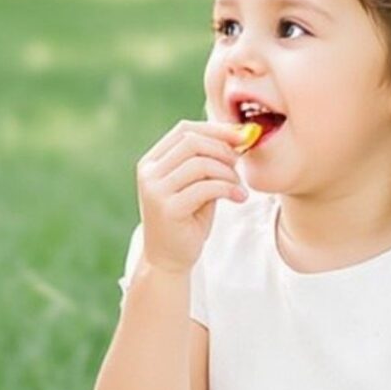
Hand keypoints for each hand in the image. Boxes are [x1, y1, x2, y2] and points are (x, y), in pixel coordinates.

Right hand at [133, 120, 248, 275]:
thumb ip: (207, 162)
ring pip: (200, 163)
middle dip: (222, 149)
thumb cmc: (186, 220)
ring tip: (238, 186)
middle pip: (191, 142)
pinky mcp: (168, 209)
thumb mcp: (195, 185)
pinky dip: (228, 188)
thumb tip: (236, 138)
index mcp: (152, 161)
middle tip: (240, 164)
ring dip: (227, 172)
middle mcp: (149, 173)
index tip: (241, 136)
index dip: (215, 129)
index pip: (184, 130)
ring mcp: (155, 190)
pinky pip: (205, 187)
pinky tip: (239, 197)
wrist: (169, 260)